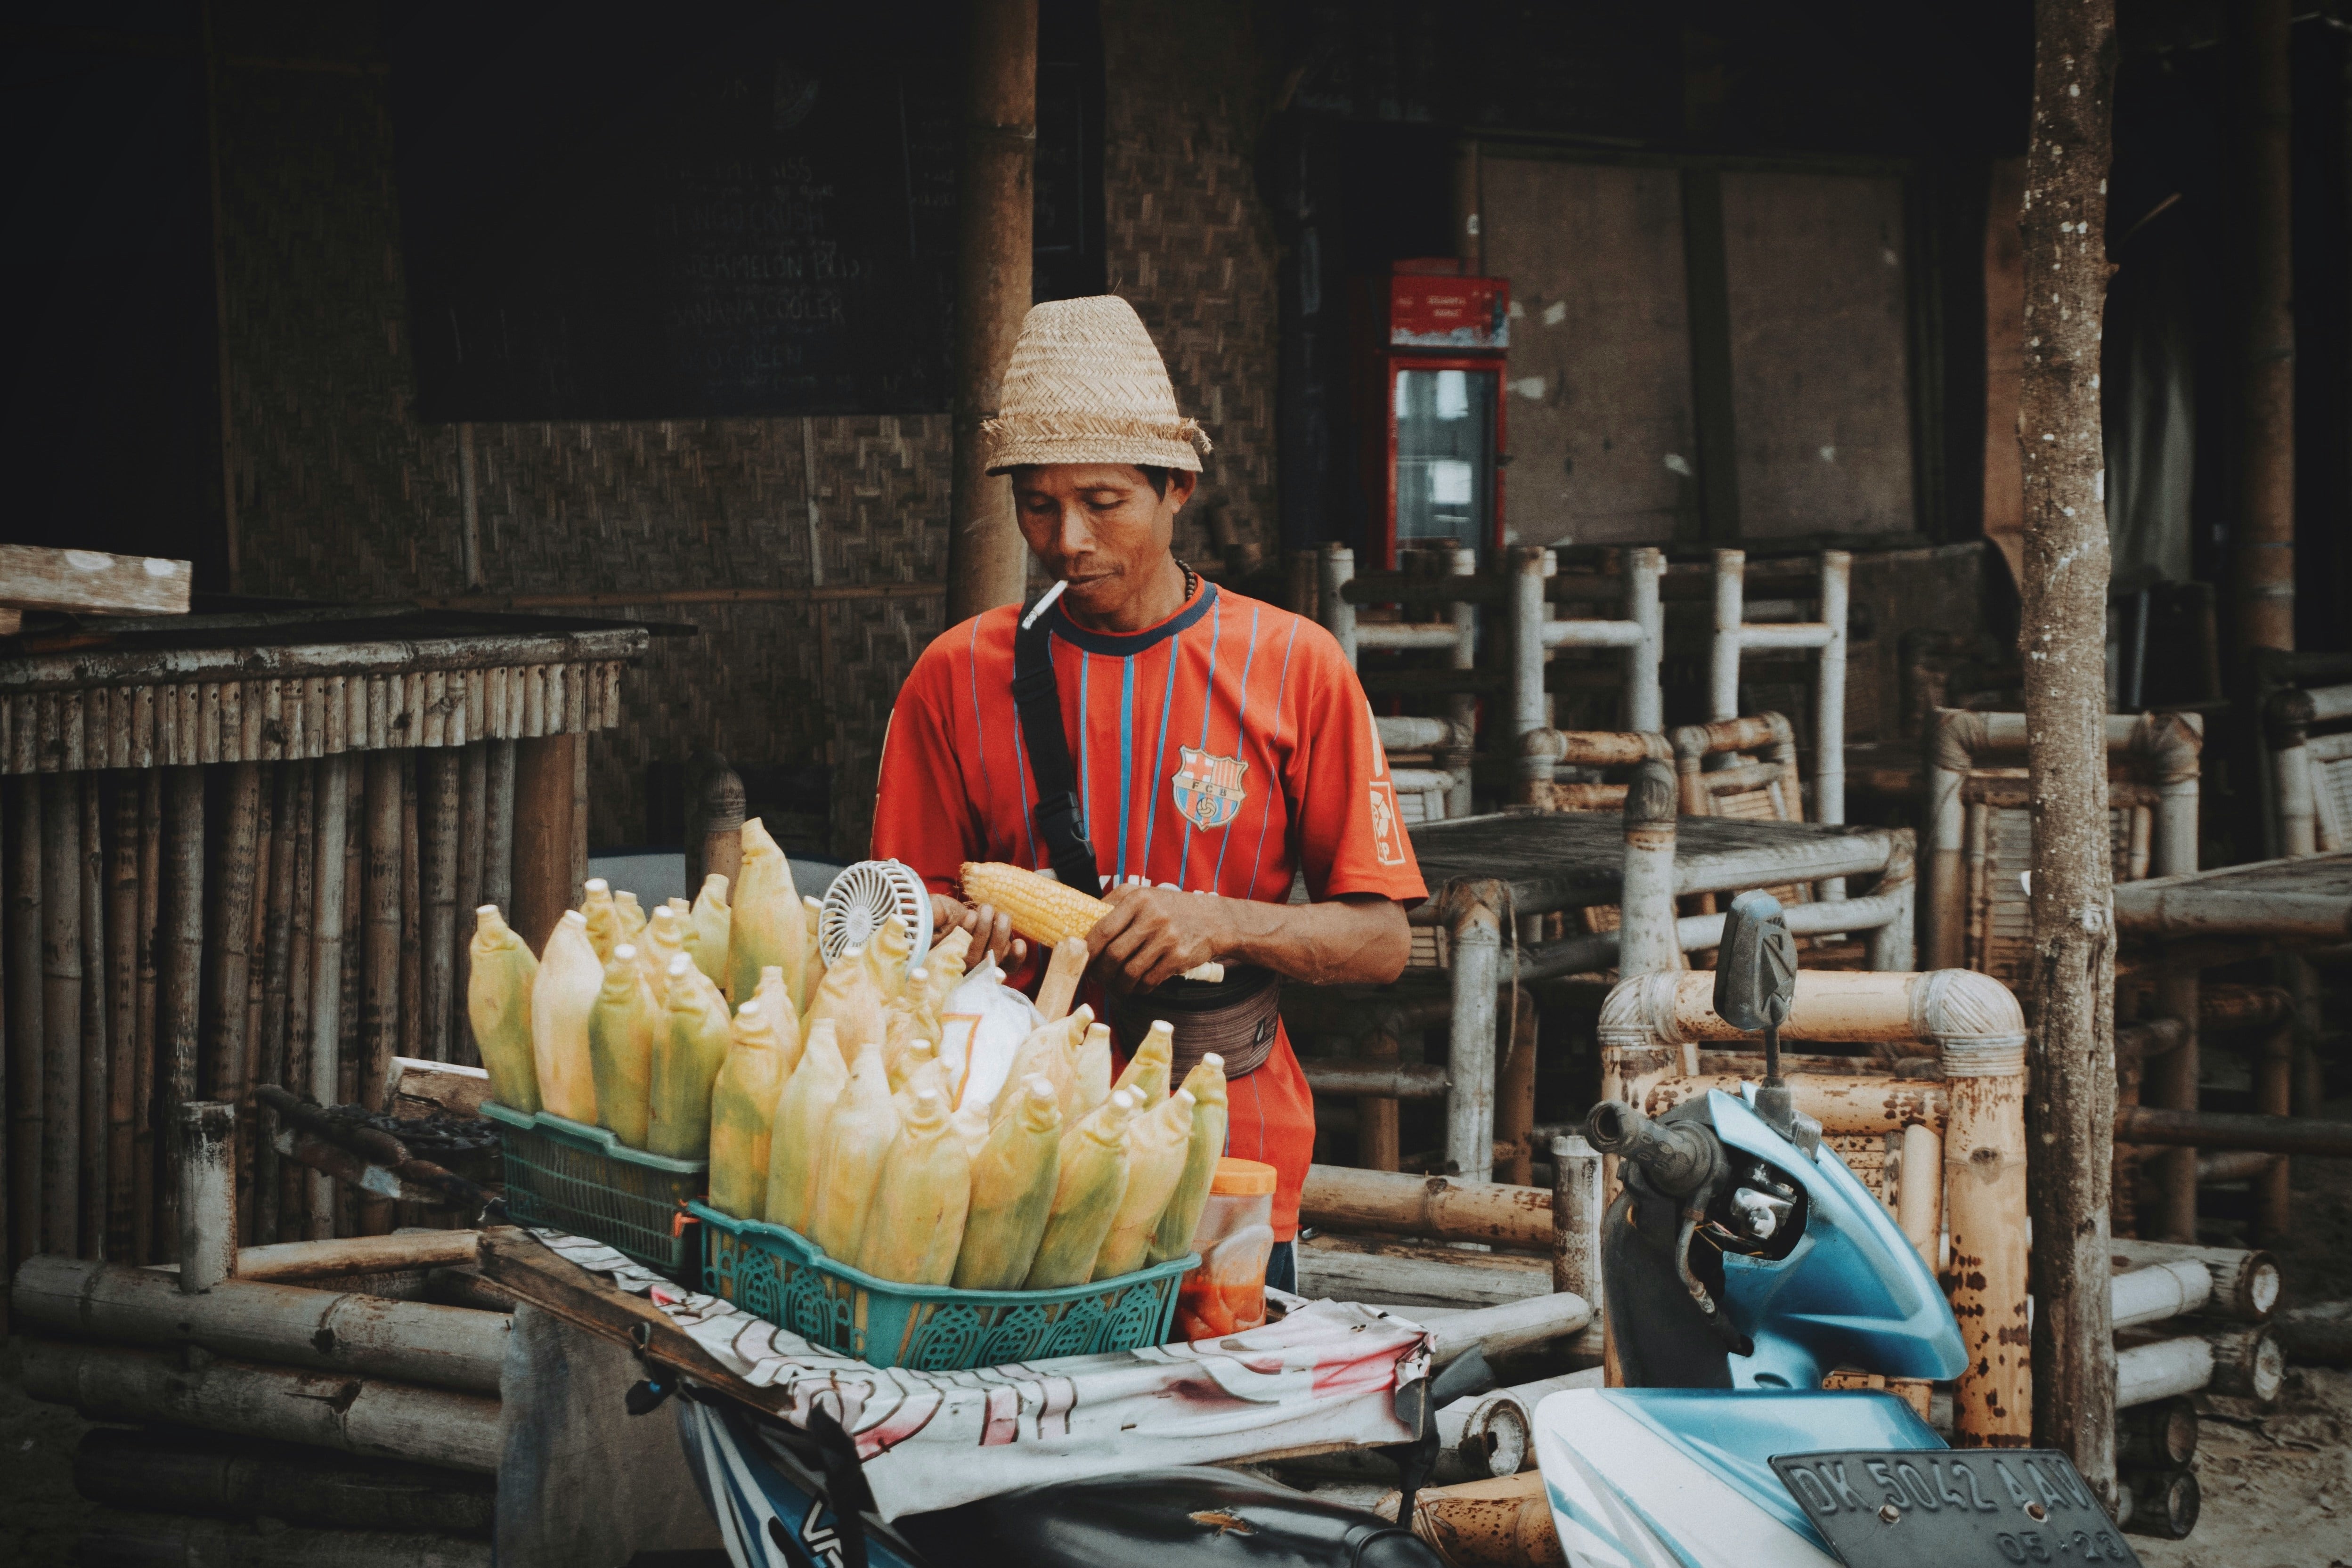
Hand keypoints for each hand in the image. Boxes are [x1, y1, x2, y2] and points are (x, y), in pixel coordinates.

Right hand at [929, 893, 1026, 966]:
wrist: (956, 913)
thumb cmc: (941, 913)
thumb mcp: (934, 911)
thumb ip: (933, 915)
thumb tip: (933, 916)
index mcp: (941, 958)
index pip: (952, 964)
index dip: (963, 944)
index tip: (968, 917)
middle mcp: (961, 967)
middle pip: (976, 960)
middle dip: (983, 931)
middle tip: (986, 909)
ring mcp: (981, 964)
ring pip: (993, 960)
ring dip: (1000, 935)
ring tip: (999, 914)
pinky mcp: (997, 959)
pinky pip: (1009, 966)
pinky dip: (1016, 957)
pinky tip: (1019, 944)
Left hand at [1087, 884, 1225, 991]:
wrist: (1213, 919)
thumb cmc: (1170, 909)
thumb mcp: (1143, 895)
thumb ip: (1113, 906)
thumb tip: (1079, 927)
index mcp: (1136, 898)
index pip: (1102, 929)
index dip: (1087, 950)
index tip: (1081, 959)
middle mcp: (1152, 916)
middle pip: (1113, 954)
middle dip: (1100, 972)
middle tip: (1097, 977)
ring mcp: (1167, 937)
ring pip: (1130, 972)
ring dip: (1118, 985)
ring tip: (1115, 985)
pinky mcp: (1179, 957)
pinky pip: (1149, 981)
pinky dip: (1138, 988)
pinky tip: (1136, 986)